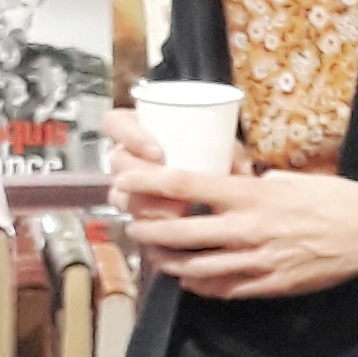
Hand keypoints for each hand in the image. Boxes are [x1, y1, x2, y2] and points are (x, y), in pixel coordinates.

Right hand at [104, 108, 242, 221]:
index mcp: (139, 128)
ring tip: (176, 213)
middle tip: (171, 187)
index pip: (116, 123)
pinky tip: (165, 232)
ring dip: (145, 205)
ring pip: (120, 195)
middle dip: (142, 178)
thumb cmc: (212, 157)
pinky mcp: (134, 212)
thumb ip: (231, 155)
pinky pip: (129, 220)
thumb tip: (241, 170)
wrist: (211, 191)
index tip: (157, 152)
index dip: (130, 136)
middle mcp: (127, 155)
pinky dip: (147, 226)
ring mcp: (126, 185)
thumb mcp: (224, 149)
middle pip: (117, 162)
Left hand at [107, 143, 357, 299]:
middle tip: (132, 226)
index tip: (126, 181)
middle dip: (147, 232)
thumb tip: (221, 179)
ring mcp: (255, 262)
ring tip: (154, 255)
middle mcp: (246, 230)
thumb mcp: (284, 180)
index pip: (186, 186)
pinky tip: (187, 279)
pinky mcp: (266, 286)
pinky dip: (197, 285)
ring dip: (167, 262)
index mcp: (250, 196)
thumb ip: (248, 184)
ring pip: (194, 268)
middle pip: (179, 234)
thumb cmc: (330, 198)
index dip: (149, 185)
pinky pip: (220, 290)